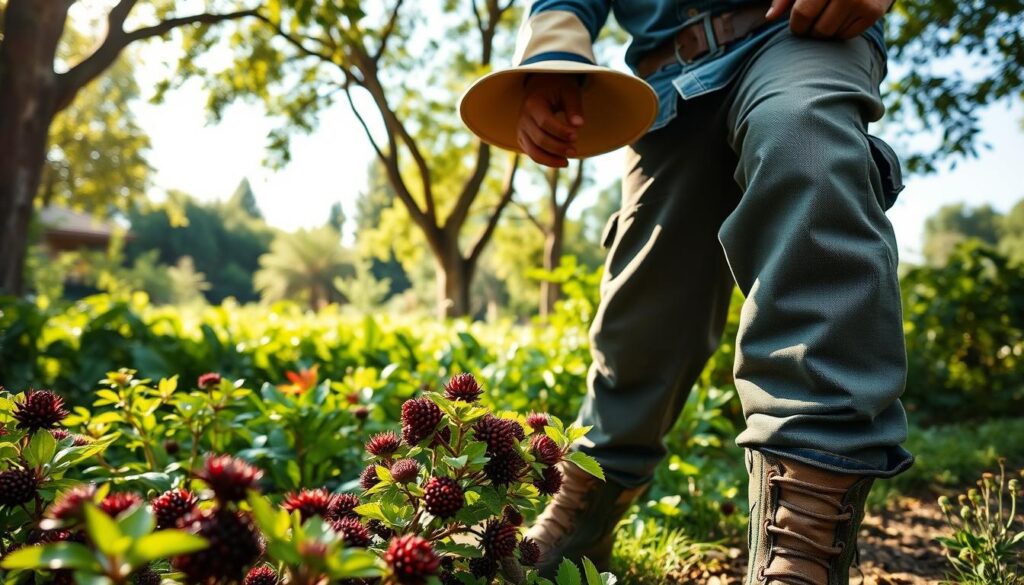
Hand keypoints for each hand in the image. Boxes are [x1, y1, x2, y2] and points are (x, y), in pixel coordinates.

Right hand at [517, 73, 583, 167]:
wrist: (541, 86)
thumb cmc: (558, 88)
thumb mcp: (569, 92)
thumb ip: (574, 108)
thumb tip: (579, 125)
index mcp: (533, 104)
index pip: (545, 122)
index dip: (561, 132)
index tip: (576, 136)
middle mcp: (523, 118)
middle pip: (539, 139)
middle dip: (558, 148)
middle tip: (575, 151)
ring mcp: (521, 130)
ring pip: (533, 151)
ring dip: (551, 159)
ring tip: (567, 162)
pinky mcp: (523, 138)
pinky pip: (532, 153)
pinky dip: (545, 160)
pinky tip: (560, 161)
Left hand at [765, 0, 892, 39]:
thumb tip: (769, 17)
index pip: (803, 14)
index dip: (796, 25)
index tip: (798, 24)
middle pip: (818, 30)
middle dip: (810, 31)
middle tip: (812, 23)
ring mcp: (862, 0)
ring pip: (831, 34)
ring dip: (824, 31)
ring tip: (827, 16)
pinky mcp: (875, 11)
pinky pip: (847, 35)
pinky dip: (840, 31)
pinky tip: (842, 17)